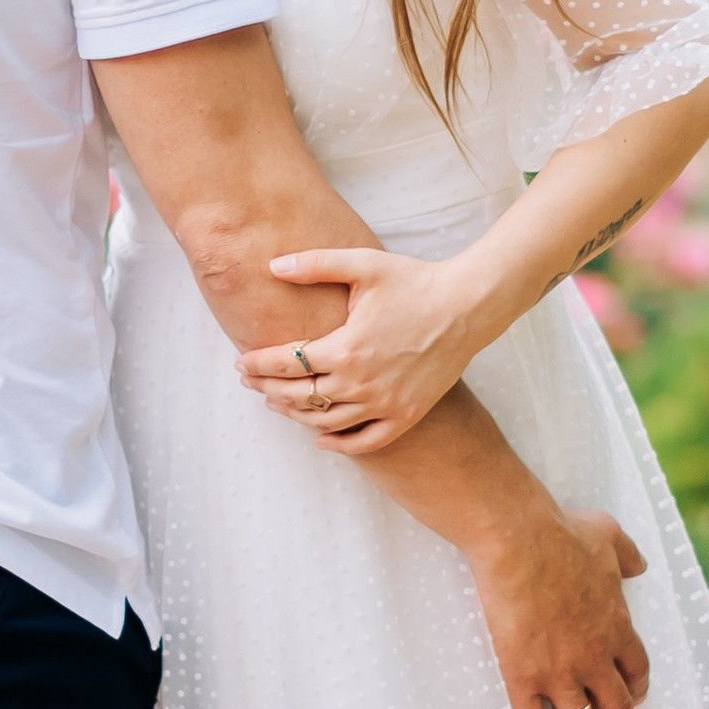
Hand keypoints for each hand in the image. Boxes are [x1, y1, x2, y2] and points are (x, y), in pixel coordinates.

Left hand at [236, 245, 489, 450]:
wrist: (467, 306)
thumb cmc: (415, 281)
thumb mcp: (364, 264)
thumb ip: (315, 264)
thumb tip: (272, 265)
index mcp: (346, 348)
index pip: (287, 363)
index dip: (258, 364)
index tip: (242, 363)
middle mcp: (362, 383)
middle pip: (299, 397)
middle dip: (267, 389)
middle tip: (251, 382)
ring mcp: (385, 403)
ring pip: (326, 422)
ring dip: (295, 415)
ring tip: (278, 403)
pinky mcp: (406, 414)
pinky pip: (365, 441)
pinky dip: (339, 444)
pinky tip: (320, 438)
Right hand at [467, 503, 649, 708]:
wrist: (520, 541)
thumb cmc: (561, 533)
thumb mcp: (609, 536)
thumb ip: (628, 554)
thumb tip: (641, 564)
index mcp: (616, 626)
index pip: (635, 668)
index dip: (636, 689)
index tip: (636, 701)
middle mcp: (595, 657)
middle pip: (616, 708)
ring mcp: (561, 672)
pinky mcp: (525, 679)